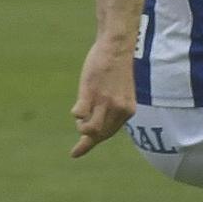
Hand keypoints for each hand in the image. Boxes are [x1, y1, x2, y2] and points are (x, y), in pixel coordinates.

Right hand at [71, 38, 136, 158]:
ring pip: (89, 128)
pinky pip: (80, 112)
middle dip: (85, 132)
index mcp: (127, 110)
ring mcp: (105, 101)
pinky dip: (77, 113)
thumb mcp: (120, 93)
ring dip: (80, 124)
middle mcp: (118, 109)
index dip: (91, 143)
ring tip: (80, 112)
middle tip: (80, 122)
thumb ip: (112, 109)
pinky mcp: (91, 92)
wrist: (117, 48)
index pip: (108, 133)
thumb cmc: (115, 70)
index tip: (74, 153)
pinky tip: (77, 108)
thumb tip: (94, 126)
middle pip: (98, 134)